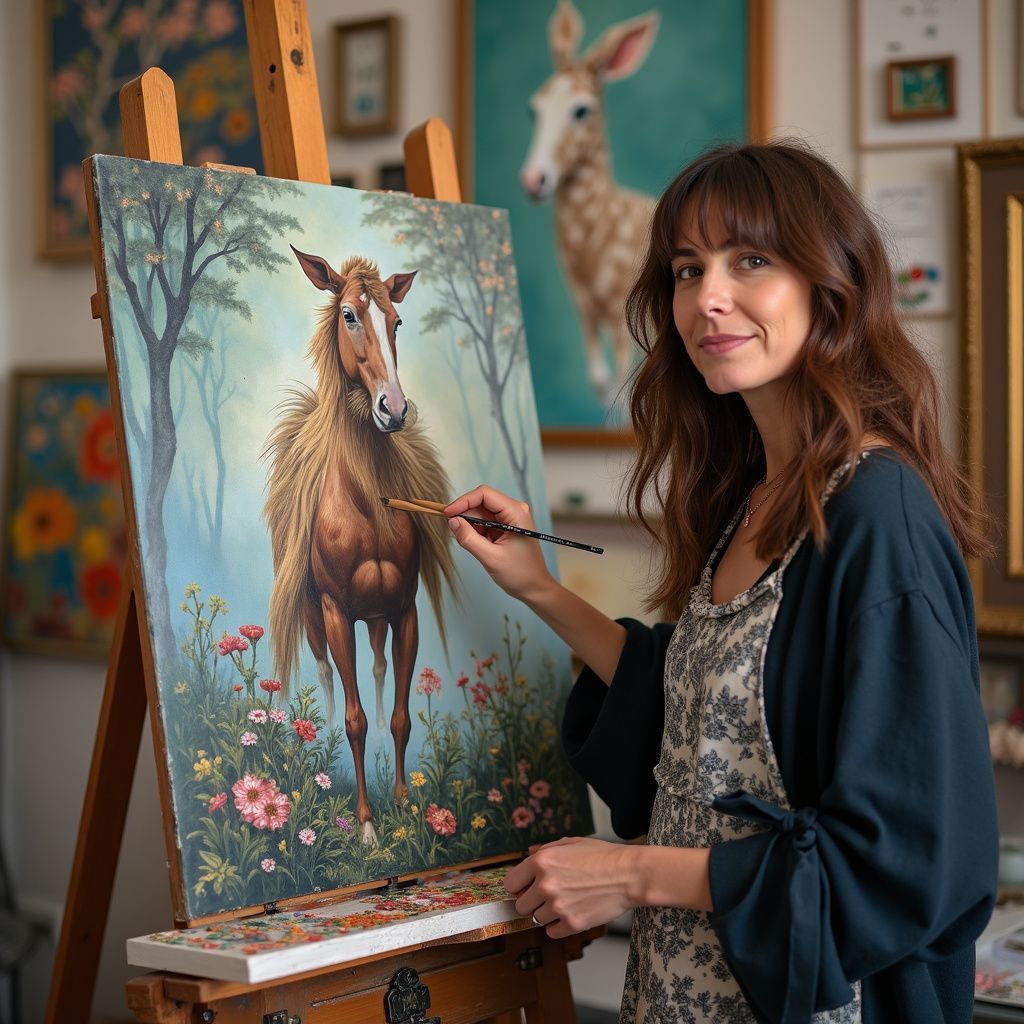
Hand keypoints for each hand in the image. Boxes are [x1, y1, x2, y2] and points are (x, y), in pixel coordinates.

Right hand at [445, 485, 555, 602]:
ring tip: (471, 544)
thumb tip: (452, 522)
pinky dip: (475, 532)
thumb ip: (469, 539)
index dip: (463, 501)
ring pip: (480, 513)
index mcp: (515, 512)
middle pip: (480, 502)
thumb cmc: (520, 574)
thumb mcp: (491, 557)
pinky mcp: (504, 526)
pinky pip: (483, 523)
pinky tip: (476, 546)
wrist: (534, 587)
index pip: (484, 494)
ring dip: (470, 526)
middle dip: (465, 515)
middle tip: (454, 533)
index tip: (447, 513)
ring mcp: (509, 518)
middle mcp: (513, 510)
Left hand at [504, 836, 636, 938]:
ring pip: (536, 919)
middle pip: (521, 906)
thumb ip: (545, 850)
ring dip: (546, 913)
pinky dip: (558, 926)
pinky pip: (551, 932)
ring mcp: (558, 906)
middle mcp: (545, 885)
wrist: (628, 875)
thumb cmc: (602, 856)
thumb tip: (528, 855)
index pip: (510, 883)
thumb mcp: (570, 843)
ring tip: (565, 902)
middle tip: (548, 896)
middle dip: (531, 901)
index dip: (519, 886)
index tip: (526, 888)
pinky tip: (569, 913)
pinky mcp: (572, 924)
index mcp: (542, 861)